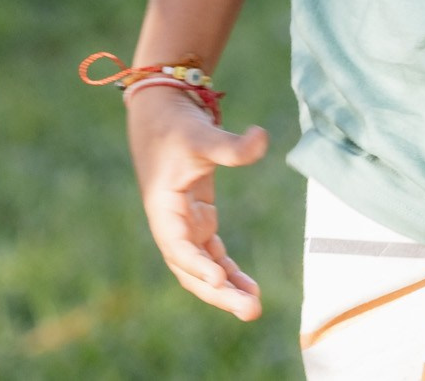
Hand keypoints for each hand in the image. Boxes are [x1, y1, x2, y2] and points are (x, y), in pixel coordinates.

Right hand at [128, 86, 267, 319]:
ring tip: (253, 308)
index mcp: (162, 208)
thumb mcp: (201, 134)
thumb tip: (261, 139)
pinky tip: (249, 287)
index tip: (221, 281)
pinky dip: (229, 270)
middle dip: (218, 292)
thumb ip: (231, 145)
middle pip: (191, 268)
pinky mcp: (198, 220)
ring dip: (225, 289)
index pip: (179, 246)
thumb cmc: (176, 126)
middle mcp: (171, 223)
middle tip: (250, 311)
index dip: (198, 265)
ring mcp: (184, 225)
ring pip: (203, 267)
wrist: (163, 113)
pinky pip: (213, 254)